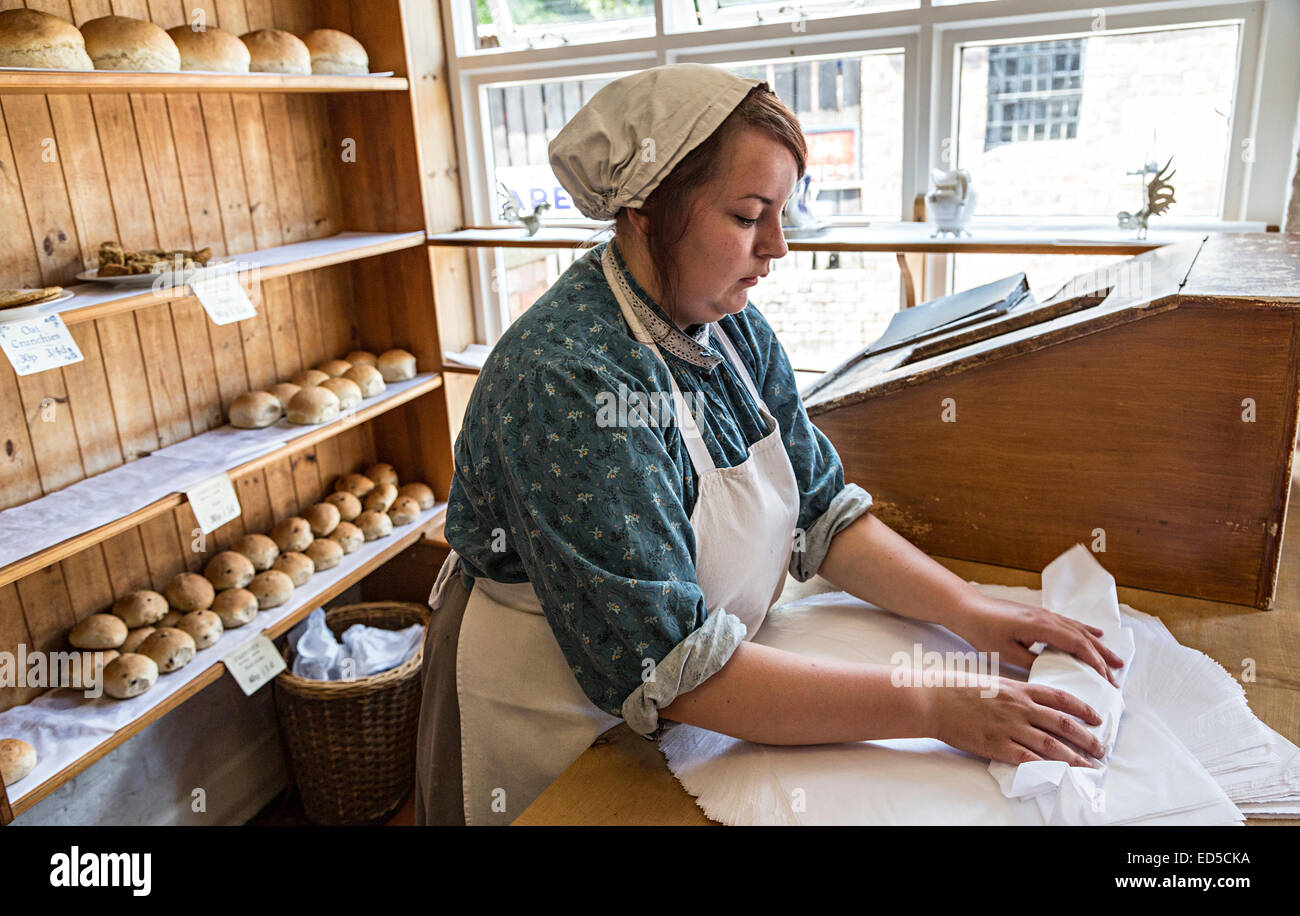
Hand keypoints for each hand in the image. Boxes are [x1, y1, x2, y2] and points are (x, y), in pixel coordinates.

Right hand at [929, 673, 1107, 766]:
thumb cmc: (958, 689)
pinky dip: (1048, 768)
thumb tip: (1033, 703)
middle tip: (1101, 748)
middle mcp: (1020, 707)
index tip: (1097, 718)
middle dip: (1087, 737)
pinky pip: (1029, 759)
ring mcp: (1010, 727)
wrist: (934, 701)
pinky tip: (1060, 774)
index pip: (1061, 698)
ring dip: (1075, 757)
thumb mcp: (993, 682)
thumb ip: (1016, 692)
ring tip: (1089, 766)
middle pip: (1063, 723)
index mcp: (1019, 689)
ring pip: (1052, 744)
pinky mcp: (998, 745)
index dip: (1083, 709)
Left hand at [947, 592, 1124, 685]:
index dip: (1094, 662)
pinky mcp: (1039, 615)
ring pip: (1079, 630)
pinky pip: (1070, 623)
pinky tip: (1096, 634)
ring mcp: (1045, 614)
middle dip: (1103, 657)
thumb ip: (1031, 662)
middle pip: (1083, 638)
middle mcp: (1047, 618)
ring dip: (1099, 645)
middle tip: (1118, 676)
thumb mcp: (1006, 653)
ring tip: (1116, 660)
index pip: (1077, 645)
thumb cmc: (982, 631)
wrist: (967, 609)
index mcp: (1041, 626)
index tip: (1107, 679)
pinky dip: (1086, 630)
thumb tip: (1053, 672)